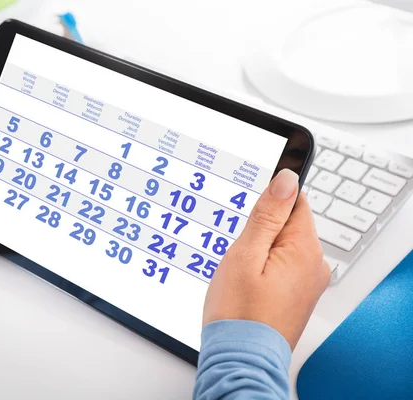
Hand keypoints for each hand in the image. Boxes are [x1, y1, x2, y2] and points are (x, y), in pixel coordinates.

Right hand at [202, 169, 329, 348]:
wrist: (241, 358)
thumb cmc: (239, 312)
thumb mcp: (245, 254)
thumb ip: (267, 215)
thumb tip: (286, 179)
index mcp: (305, 249)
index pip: (295, 201)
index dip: (267, 204)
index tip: (249, 217)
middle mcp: (314, 265)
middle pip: (288, 224)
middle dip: (260, 231)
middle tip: (239, 255)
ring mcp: (308, 282)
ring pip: (281, 246)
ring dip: (259, 251)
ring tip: (241, 275)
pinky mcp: (298, 295)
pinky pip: (281, 266)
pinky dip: (263, 268)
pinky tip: (248, 285)